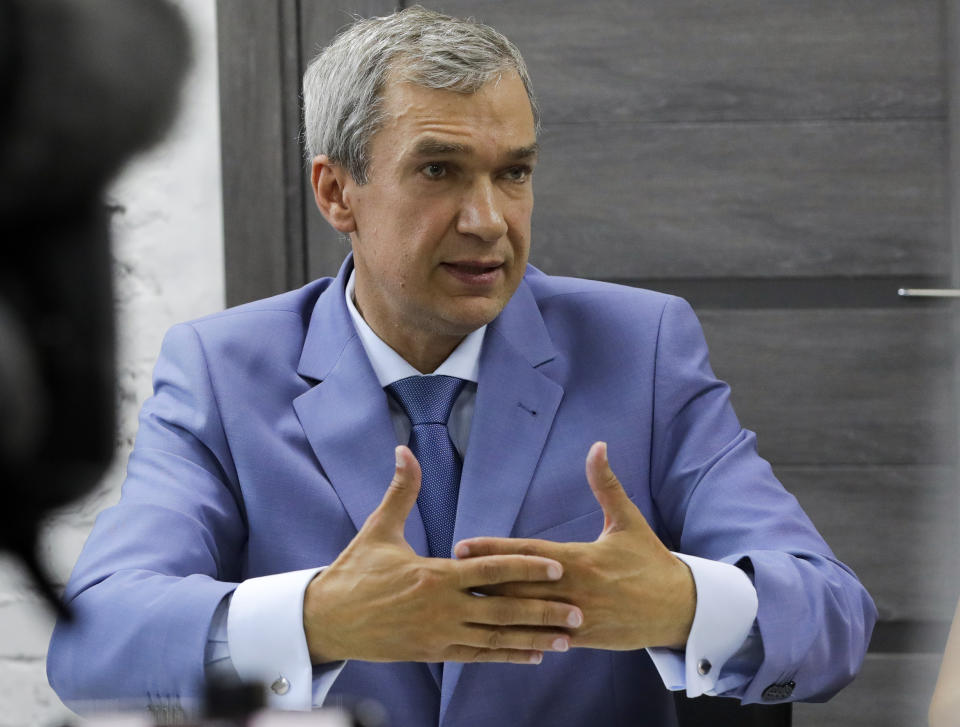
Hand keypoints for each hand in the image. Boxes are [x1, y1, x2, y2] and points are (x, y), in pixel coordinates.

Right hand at [303, 446, 583, 664]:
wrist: (327, 620)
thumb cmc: (354, 571)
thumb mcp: (378, 529)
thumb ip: (401, 491)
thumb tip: (404, 451)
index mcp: (434, 575)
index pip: (490, 570)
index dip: (526, 568)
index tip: (558, 566)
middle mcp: (442, 608)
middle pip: (503, 610)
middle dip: (543, 611)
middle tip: (580, 611)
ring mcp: (439, 634)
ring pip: (496, 638)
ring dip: (534, 638)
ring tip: (568, 638)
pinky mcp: (433, 653)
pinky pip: (478, 655)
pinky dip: (507, 655)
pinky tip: (533, 654)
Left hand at [455, 442, 695, 650]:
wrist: (680, 607)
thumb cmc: (649, 560)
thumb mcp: (628, 521)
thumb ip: (606, 485)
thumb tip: (598, 446)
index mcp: (580, 559)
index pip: (527, 553)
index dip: (494, 550)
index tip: (463, 546)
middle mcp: (574, 589)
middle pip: (518, 586)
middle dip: (482, 582)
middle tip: (446, 576)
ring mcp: (577, 617)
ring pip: (527, 615)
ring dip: (494, 611)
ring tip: (459, 606)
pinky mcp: (583, 639)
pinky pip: (545, 638)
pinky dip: (520, 637)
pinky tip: (493, 635)